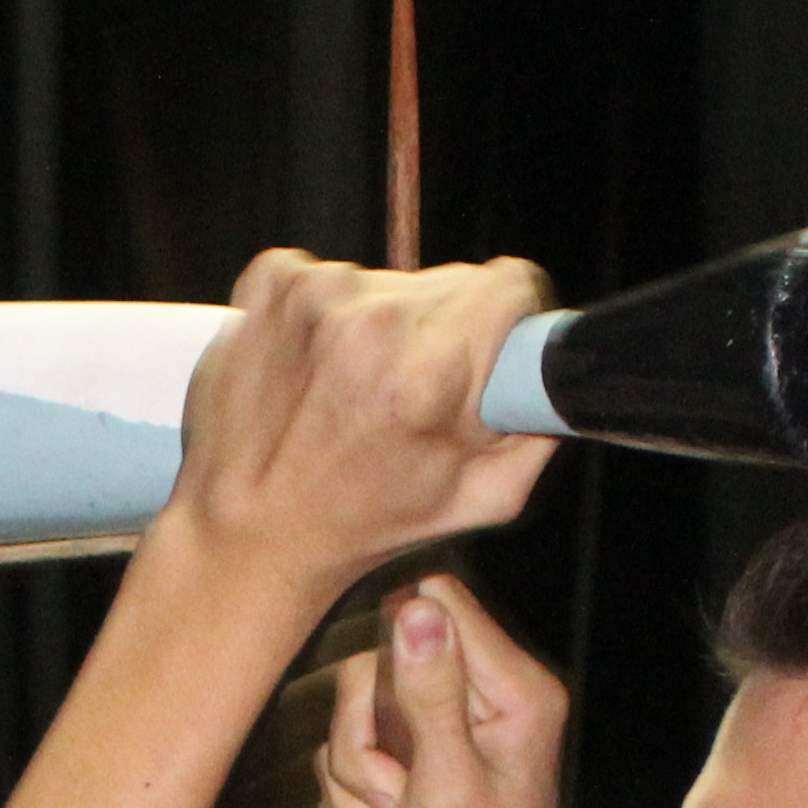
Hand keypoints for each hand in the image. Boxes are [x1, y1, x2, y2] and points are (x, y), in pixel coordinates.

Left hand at [170, 254, 560, 593]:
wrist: (246, 532)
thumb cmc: (358, 525)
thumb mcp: (482, 502)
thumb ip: (540, 434)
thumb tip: (561, 382)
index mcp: (429, 374)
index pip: (511, 284)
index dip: (509, 321)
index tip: (491, 349)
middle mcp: (371, 323)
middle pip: (450, 283)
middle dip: (445, 332)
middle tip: (410, 394)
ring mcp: (315, 296)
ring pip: (390, 282)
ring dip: (381, 327)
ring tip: (349, 392)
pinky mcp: (272, 284)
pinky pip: (327, 275)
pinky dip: (326, 314)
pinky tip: (313, 367)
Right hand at [316, 575, 569, 807]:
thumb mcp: (446, 784)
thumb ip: (429, 692)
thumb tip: (415, 605)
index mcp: (512, 691)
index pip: (434, 602)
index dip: (390, 653)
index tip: (390, 726)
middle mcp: (478, 703)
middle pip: (368, 673)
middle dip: (362, 757)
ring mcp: (436, 742)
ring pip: (345, 738)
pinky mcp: (407, 777)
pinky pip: (343, 782)